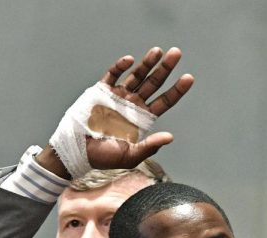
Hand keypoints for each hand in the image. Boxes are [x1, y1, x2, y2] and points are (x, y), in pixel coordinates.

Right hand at [38, 47, 193, 177]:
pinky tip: (130, 60)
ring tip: (158, 51)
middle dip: (165, 68)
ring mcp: (118, 96)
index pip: (165, 101)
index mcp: (143, 119)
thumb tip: (170, 137)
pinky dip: (121, 66)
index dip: (177, 90)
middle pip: (154, 83)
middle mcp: (133, 105)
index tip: (189, 78)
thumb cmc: (103, 157)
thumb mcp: (130, 156)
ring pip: (136, 75)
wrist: (77, 151)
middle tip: (176, 53)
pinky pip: (113, 74)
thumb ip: (149, 146)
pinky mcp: (102, 91)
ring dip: (147, 63)